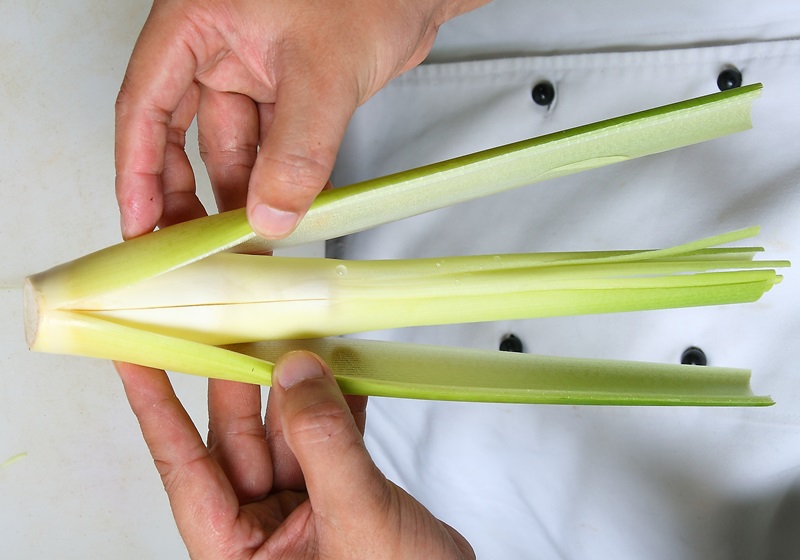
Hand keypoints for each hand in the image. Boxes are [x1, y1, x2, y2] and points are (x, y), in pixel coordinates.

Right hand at [115, 0, 488, 239]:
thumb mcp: (322, 71)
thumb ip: (295, 149)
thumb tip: (270, 214)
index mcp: (198, 23)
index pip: (145, 106)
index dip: (138, 172)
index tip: (142, 223)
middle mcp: (220, 48)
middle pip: (183, 134)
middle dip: (188, 194)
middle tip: (196, 245)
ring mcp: (257, 71)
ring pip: (235, 148)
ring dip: (243, 196)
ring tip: (248, 241)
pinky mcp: (293, 91)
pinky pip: (275, 148)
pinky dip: (280, 181)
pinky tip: (288, 213)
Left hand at [116, 351, 473, 558]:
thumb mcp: (355, 518)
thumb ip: (324, 443)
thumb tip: (297, 371)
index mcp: (238, 553)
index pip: (184, 468)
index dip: (156, 406)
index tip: (135, 354)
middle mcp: (262, 530)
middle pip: (238, 439)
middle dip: (241, 379)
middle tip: (237, 322)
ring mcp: (301, 510)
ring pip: (288, 430)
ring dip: (300, 385)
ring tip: (303, 336)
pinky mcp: (339, 494)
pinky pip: (329, 438)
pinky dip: (340, 404)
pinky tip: (346, 371)